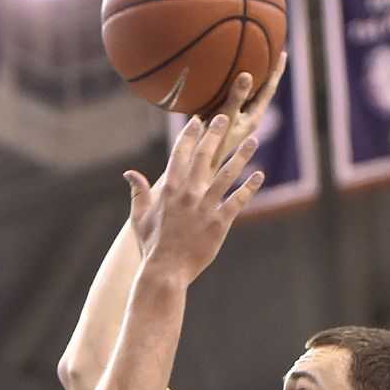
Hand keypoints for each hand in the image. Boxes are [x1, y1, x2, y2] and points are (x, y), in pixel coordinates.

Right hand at [123, 115, 263, 285]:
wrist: (166, 271)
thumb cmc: (152, 246)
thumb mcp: (139, 217)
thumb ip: (138, 192)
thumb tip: (129, 173)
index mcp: (169, 190)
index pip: (181, 154)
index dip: (190, 135)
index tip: (198, 120)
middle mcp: (188, 194)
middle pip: (205, 156)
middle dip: (215, 134)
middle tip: (225, 118)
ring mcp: (205, 207)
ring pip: (227, 174)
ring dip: (242, 155)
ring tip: (254, 141)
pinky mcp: (220, 222)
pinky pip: (238, 200)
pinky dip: (250, 187)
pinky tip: (260, 175)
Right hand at [208, 50, 286, 166]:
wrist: (195, 163)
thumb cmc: (212, 144)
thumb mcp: (225, 118)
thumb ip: (236, 97)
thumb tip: (248, 74)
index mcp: (252, 117)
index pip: (269, 89)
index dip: (276, 71)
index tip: (283, 52)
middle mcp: (245, 117)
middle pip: (259, 89)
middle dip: (264, 70)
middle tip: (269, 49)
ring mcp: (232, 118)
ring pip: (243, 93)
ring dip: (245, 76)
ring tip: (246, 57)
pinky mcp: (219, 118)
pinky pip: (226, 95)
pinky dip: (226, 83)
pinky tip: (217, 75)